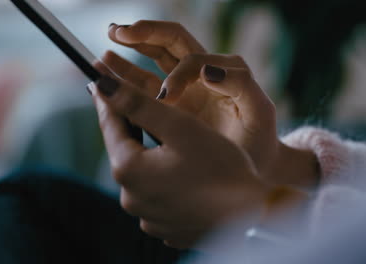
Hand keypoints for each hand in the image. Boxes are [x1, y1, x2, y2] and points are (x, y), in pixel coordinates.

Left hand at [88, 76, 265, 247]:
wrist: (252, 216)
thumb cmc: (222, 168)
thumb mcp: (180, 128)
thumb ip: (138, 105)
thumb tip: (103, 86)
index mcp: (130, 171)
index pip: (110, 125)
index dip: (109, 99)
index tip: (102, 78)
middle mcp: (132, 198)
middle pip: (125, 149)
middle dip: (132, 125)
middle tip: (135, 101)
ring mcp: (148, 216)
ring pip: (142, 172)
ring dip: (149, 152)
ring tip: (164, 134)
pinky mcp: (165, 225)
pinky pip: (157, 193)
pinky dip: (163, 176)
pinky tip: (182, 168)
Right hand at [100, 21, 317, 187]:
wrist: (253, 167)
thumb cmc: (258, 139)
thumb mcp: (259, 111)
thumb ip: (240, 84)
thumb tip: (207, 69)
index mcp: (220, 72)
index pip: (189, 58)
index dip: (175, 74)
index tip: (167, 98)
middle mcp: (199, 76)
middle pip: (168, 42)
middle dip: (143, 34)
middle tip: (118, 31)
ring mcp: (183, 91)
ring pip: (151, 62)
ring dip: (127, 53)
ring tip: (106, 49)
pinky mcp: (169, 109)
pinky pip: (143, 87)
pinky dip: (124, 78)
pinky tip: (105, 72)